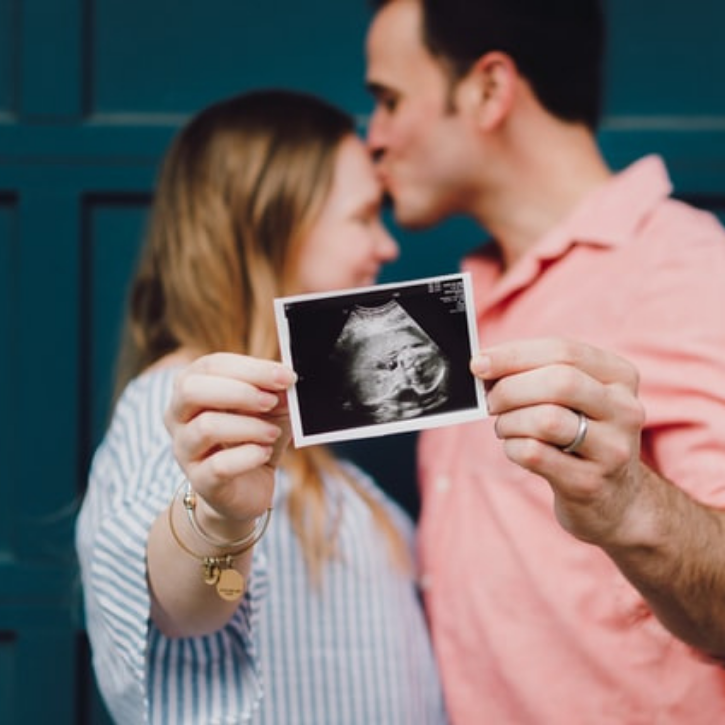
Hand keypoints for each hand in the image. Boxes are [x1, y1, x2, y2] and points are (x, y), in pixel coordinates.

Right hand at [164, 352, 296, 530]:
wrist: (248, 487)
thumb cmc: (255, 437)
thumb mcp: (271, 408)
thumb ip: (276, 390)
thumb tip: (287, 377)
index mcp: (191, 387)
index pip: (211, 366)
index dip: (250, 368)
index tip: (285, 376)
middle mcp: (178, 416)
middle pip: (191, 389)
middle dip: (239, 392)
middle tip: (271, 401)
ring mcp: (184, 450)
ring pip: (206, 427)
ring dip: (249, 426)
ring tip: (272, 433)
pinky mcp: (200, 480)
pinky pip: (219, 465)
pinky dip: (248, 456)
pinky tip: (264, 453)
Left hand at [471, 338, 645, 545]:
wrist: (616, 499)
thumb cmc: (580, 434)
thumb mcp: (575, 398)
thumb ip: (538, 373)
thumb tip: (484, 363)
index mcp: (620, 377)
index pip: (563, 351)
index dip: (514, 355)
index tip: (479, 363)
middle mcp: (625, 410)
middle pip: (559, 382)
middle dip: (510, 389)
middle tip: (490, 401)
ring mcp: (612, 449)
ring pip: (546, 420)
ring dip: (509, 421)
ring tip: (505, 427)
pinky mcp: (590, 482)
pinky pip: (535, 454)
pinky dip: (512, 447)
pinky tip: (515, 448)